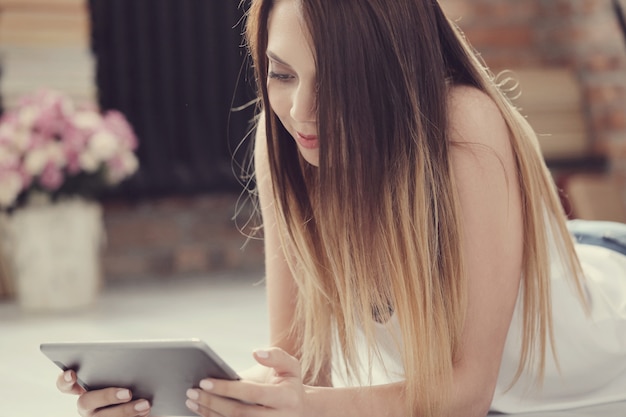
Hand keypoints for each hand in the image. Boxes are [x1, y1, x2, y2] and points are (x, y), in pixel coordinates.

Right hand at [56, 370, 151, 416]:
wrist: (145, 407)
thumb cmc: (136, 388)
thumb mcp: (127, 377)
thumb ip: (121, 371)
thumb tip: (132, 361)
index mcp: (87, 390)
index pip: (66, 385)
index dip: (65, 380)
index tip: (72, 374)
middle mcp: (88, 407)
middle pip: (86, 402)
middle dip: (107, 396)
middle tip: (128, 392)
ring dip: (125, 411)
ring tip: (145, 405)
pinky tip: (146, 414)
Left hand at [185, 348, 307, 416]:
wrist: (302, 410)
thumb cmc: (290, 384)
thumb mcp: (291, 366)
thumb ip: (276, 356)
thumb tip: (257, 353)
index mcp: (287, 398)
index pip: (252, 393)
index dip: (227, 388)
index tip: (204, 381)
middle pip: (239, 414)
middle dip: (212, 402)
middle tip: (191, 391)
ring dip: (209, 414)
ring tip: (192, 401)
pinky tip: (202, 411)